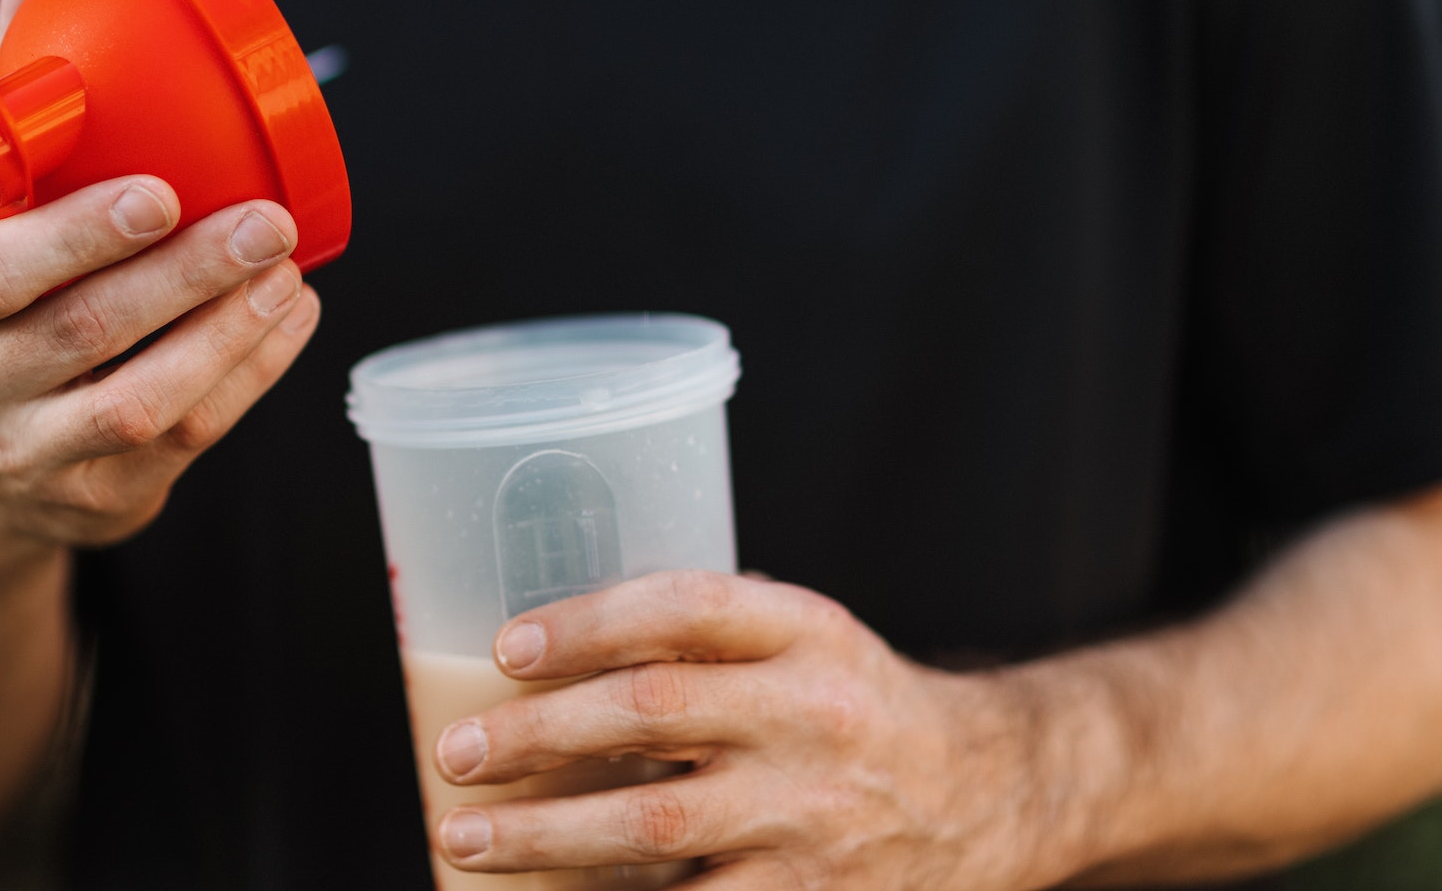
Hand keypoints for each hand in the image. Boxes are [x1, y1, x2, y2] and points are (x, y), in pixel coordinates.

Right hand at [0, 0, 321, 554]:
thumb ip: (8, 95)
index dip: (78, 237)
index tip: (160, 192)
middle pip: (84, 335)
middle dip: (185, 278)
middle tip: (269, 222)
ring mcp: (33, 455)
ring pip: (146, 401)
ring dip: (230, 333)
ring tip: (292, 272)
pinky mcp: (100, 499)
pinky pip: (189, 439)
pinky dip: (251, 377)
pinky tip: (293, 319)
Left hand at [427, 570, 1089, 889]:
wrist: (985, 795)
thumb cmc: (855, 704)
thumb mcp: (805, 638)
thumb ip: (707, 635)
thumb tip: (547, 647)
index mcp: (806, 630)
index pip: (684, 606)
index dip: (587, 621)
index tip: (507, 647)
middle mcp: (813, 715)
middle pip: (651, 712)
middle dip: (536, 734)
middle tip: (455, 751)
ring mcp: (813, 816)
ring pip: (653, 827)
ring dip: (543, 834)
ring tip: (466, 834)